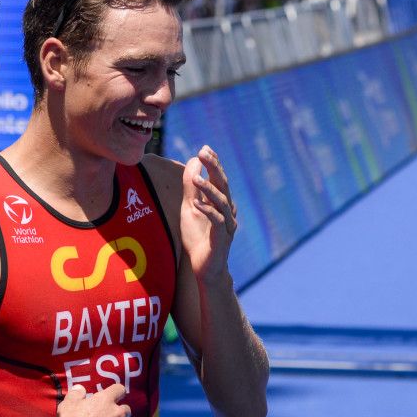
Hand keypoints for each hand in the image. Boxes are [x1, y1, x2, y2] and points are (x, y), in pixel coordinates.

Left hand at [181, 145, 237, 283]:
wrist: (205, 267)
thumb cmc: (199, 237)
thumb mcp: (190, 208)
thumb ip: (191, 188)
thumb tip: (193, 163)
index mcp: (220, 202)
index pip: (219, 178)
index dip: (214, 163)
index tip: (204, 148)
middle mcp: (227, 210)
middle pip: (223, 185)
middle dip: (214, 167)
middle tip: (203, 153)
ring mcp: (227, 224)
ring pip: (222, 202)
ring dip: (209, 188)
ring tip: (195, 178)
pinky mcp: (222, 238)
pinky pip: (217, 221)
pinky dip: (207, 210)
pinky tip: (196, 203)